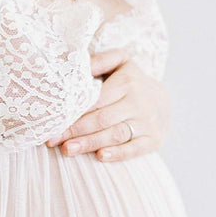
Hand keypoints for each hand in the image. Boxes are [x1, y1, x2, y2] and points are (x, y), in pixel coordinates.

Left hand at [45, 48, 169, 160]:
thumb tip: (76, 63)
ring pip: (116, 134)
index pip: (96, 99)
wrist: (163, 100)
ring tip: (68, 150)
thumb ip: (100, 60)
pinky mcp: (154, 139)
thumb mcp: (120, 63)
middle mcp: (139, 102)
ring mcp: (148, 122)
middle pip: (103, 118)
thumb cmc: (131, 81)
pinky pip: (135, 149)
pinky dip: (118, 154)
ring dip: (91, 143)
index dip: (74, 111)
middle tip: (52, 139)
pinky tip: (100, 156)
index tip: (53, 121)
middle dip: (76, 130)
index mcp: (127, 82)